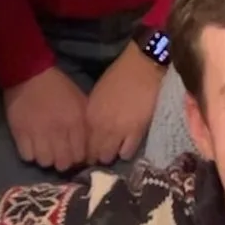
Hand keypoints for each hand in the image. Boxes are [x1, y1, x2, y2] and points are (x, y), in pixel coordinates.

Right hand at [3, 66, 90, 172]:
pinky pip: (27, 157)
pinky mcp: (20, 134)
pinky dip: (31, 154)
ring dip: (47, 159)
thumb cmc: (59, 87)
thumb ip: (85, 123)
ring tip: (46, 151)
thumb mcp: (80, 101)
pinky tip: (33, 147)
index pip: (81, 155)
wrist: (30, 74)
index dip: (79, 159)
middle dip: (64, 163)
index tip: (75, 156)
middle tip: (60, 156)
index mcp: (76, 122)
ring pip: (45, 162)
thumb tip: (90, 144)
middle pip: (63, 163)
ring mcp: (38, 134)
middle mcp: (58, 131)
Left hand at [84, 42, 165, 165]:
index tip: (92, 149)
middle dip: (97, 155)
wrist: (142, 67)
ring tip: (116, 149)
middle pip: (94, 153)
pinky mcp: (136, 132)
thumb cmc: (119, 77)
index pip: (82, 144)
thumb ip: (93, 116)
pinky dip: (126, 152)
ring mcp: (118, 131)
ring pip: (109, 157)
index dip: (87, 149)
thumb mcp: (97, 96)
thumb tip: (92, 132)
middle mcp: (100, 127)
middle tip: (104, 151)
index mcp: (89, 117)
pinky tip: (127, 145)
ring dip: (111, 155)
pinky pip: (127, 152)